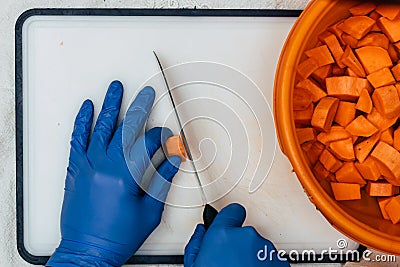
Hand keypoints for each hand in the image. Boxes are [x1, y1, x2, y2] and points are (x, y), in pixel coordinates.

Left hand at [47, 81, 180, 266]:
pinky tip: (86, 110)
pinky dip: (82, 123)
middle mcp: (104, 167)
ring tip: (115, 90)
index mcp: (125, 177)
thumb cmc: (115, 237)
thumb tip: (173, 161)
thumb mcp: (148, 212)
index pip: (148, 146)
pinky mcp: (76, 170)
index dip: (161, 138)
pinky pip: (77, 140)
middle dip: (139, 108)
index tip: (167, 137)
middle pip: (125, 130)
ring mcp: (87, 166)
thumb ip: (162, 182)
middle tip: (146, 94)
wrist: (86, 250)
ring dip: (110, 106)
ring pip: (100, 129)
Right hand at [184, 203, 289, 266]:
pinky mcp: (280, 264)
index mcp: (224, 234)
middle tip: (229, 261)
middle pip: (244, 232)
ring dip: (251, 257)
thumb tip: (201, 234)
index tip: (228, 222)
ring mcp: (266, 251)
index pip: (233, 211)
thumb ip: (197, 244)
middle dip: (238, 244)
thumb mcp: (195, 265)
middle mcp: (247, 237)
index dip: (230, 218)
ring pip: (257, 247)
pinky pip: (269, 259)